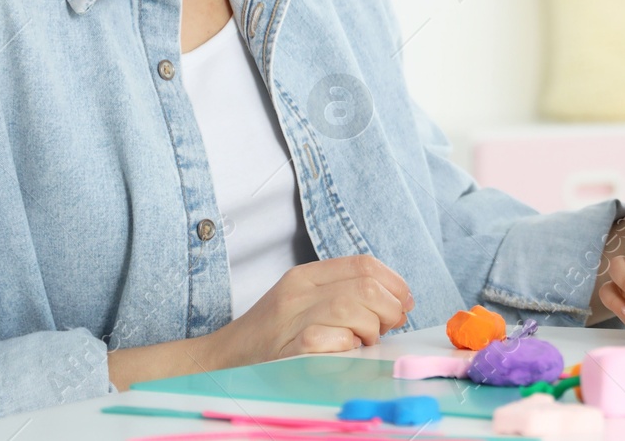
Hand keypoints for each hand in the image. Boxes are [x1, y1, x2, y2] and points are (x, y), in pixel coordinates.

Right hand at [205, 255, 413, 366]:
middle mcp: (298, 291)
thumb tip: (396, 304)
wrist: (219, 362)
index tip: (405, 302)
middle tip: (389, 326)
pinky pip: (332, 340)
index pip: (363, 263)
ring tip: (364, 341)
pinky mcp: (288, 349)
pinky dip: (347, 347)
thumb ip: (342, 296)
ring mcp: (291, 319)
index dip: (394, 282)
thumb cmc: (268, 338)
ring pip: (351, 308)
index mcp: (305, 276)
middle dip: (389, 307)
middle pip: (365, 285)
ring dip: (370, 328)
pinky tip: (344, 353)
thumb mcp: (302, 304)